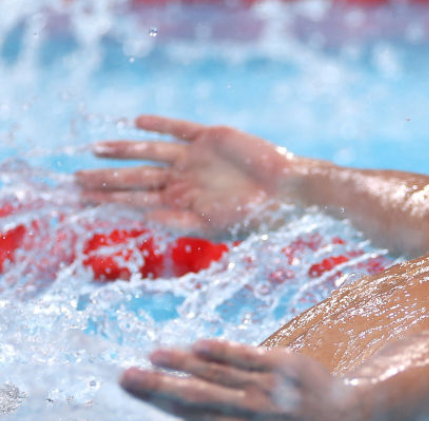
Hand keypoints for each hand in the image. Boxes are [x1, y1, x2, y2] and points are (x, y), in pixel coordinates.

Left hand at [76, 116, 298, 238]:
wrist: (290, 193)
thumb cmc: (258, 218)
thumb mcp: (215, 226)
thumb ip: (179, 222)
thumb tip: (143, 219)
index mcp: (185, 206)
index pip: (139, 202)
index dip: (110, 200)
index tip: (82, 201)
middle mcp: (185, 182)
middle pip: (137, 178)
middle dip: (106, 179)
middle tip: (76, 181)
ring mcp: (195, 159)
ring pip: (149, 152)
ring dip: (122, 150)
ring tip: (95, 149)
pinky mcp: (210, 138)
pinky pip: (178, 129)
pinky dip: (158, 125)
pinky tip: (136, 122)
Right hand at [120, 340, 363, 420]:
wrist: (336, 418)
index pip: (192, 415)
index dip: (159, 402)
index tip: (129, 387)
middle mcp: (252, 415)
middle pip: (199, 398)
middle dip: (161, 388)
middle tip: (126, 376)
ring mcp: (268, 389)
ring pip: (219, 374)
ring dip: (183, 364)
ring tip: (152, 356)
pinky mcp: (283, 365)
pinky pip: (247, 357)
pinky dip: (221, 352)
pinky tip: (195, 346)